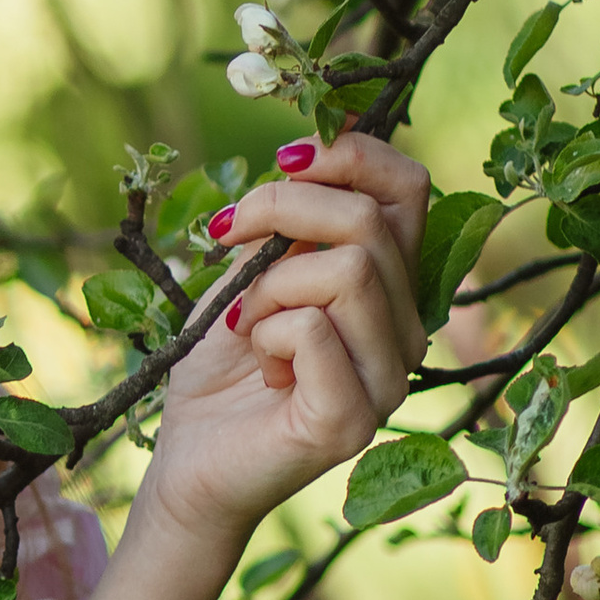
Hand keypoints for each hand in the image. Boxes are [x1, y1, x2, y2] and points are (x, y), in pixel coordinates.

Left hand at [142, 132, 429, 567]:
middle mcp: (407, 331)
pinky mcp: (351, 420)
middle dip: (281, 209)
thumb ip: (288, 218)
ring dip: (271, 284)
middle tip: (228, 239)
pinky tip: (258, 366)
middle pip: (371, 222)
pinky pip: (314, 330)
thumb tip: (311, 140)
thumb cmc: (222, 361)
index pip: (410, 189)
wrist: (190, 459)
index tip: (282, 160)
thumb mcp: (252, 269)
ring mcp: (389, 380)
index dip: (349, 154)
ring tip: (247, 323)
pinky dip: (265, 332)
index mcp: (392, 287)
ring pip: (351, 271)